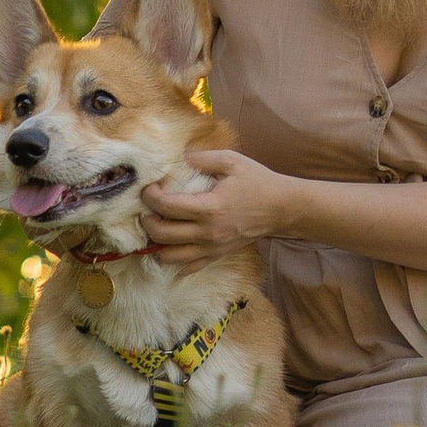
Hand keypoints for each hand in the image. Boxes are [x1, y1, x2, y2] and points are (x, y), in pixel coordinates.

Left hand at [140, 145, 290, 256]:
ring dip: (156, 244)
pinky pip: (187, 268)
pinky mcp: (217, 256)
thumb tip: (179, 159)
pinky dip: (174, 260)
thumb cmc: (257, 181)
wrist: (280, 208)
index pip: (168, 207)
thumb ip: (203, 158)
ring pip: (170, 257)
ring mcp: (212, 248)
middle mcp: (208, 233)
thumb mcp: (232, 161)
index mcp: (210, 208)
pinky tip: (171, 246)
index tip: (148, 188)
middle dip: (147, 222)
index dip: (151, 197)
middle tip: (146, 209)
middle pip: (162, 235)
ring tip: (156, 227)